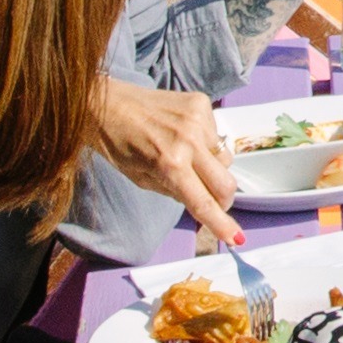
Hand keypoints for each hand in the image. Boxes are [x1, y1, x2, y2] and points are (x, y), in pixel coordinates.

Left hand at [86, 81, 238, 248]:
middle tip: (214, 200)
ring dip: (212, 166)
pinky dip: (206, 141)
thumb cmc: (118, 145)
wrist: (105, 103)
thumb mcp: (141, 179)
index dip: (221, 224)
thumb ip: (175, 192)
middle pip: (226, 184)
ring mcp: (198, 120)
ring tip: (187, 156)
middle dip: (223, 199)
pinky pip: (217, 135)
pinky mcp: (201, 103)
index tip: (237, 239)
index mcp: (169, 165)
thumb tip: (204, 204)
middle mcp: (188, 142)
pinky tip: (184, 134)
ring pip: (224, 159)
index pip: (203, 203)